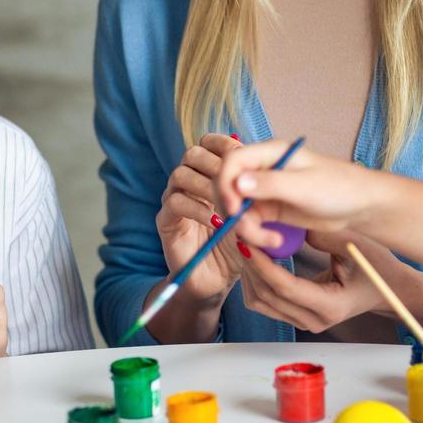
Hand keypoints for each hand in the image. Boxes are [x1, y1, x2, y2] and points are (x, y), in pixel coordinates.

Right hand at [157, 134, 247, 302]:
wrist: (218, 279)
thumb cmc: (240, 243)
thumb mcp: (255, 215)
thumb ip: (255, 193)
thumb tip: (256, 175)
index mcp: (211, 172)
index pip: (211, 142)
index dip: (225, 145)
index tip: (244, 157)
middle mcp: (191, 180)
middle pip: (193, 153)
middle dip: (217, 166)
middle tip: (237, 185)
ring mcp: (175, 198)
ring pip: (181, 174)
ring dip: (207, 186)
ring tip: (229, 206)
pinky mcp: (166, 220)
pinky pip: (175, 202)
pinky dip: (198, 209)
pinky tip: (217, 222)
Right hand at [215, 140, 379, 250]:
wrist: (359, 206)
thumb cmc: (338, 187)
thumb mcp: (305, 186)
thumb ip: (270, 183)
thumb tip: (237, 183)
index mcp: (270, 153)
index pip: (231, 162)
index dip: (225, 185)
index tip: (235, 209)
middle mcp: (262, 169)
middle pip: (228, 187)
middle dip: (233, 212)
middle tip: (248, 231)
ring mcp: (264, 190)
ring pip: (237, 209)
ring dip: (247, 229)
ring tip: (272, 241)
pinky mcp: (269, 209)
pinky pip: (250, 222)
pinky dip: (257, 235)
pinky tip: (276, 240)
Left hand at [237, 230, 391, 333]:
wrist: (386, 288)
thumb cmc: (376, 266)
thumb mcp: (356, 246)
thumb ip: (326, 237)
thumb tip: (292, 225)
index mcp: (331, 307)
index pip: (286, 288)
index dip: (263, 265)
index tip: (249, 241)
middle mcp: (315, 321)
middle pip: (268, 296)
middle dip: (251, 265)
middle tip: (242, 236)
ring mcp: (305, 323)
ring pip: (261, 303)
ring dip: (250, 274)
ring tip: (247, 244)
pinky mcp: (298, 318)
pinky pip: (266, 304)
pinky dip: (256, 281)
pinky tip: (257, 258)